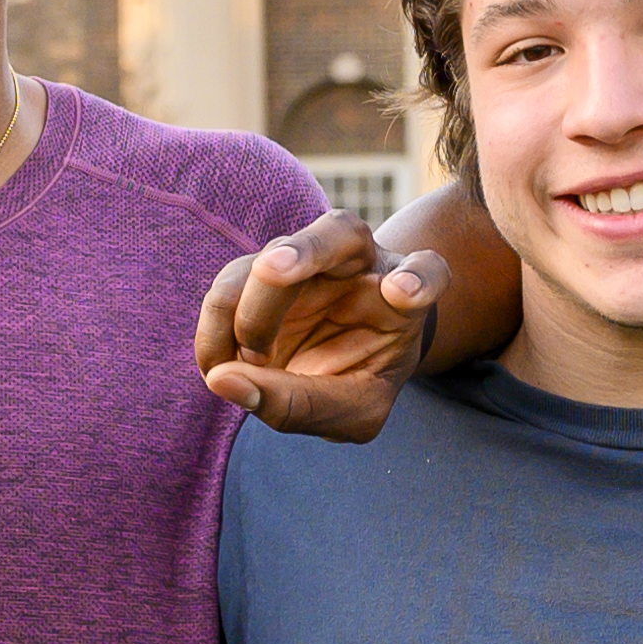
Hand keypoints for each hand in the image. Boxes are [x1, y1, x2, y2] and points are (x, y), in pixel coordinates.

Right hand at [194, 210, 438, 442]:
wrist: (338, 364)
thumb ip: (303, 404)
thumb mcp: (353, 410)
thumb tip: (224, 383)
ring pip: (274, 253)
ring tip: (253, 361)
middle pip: (340, 234)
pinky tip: (219, 368)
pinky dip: (216, 329)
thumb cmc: (358, 379)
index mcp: (406, 295)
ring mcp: (307, 258)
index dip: (418, 279)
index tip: (403, 293)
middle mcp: (360, 261)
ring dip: (248, 310)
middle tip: (266, 300)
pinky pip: (230, 284)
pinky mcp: (261, 270)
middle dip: (302, 254)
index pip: (426, 272)